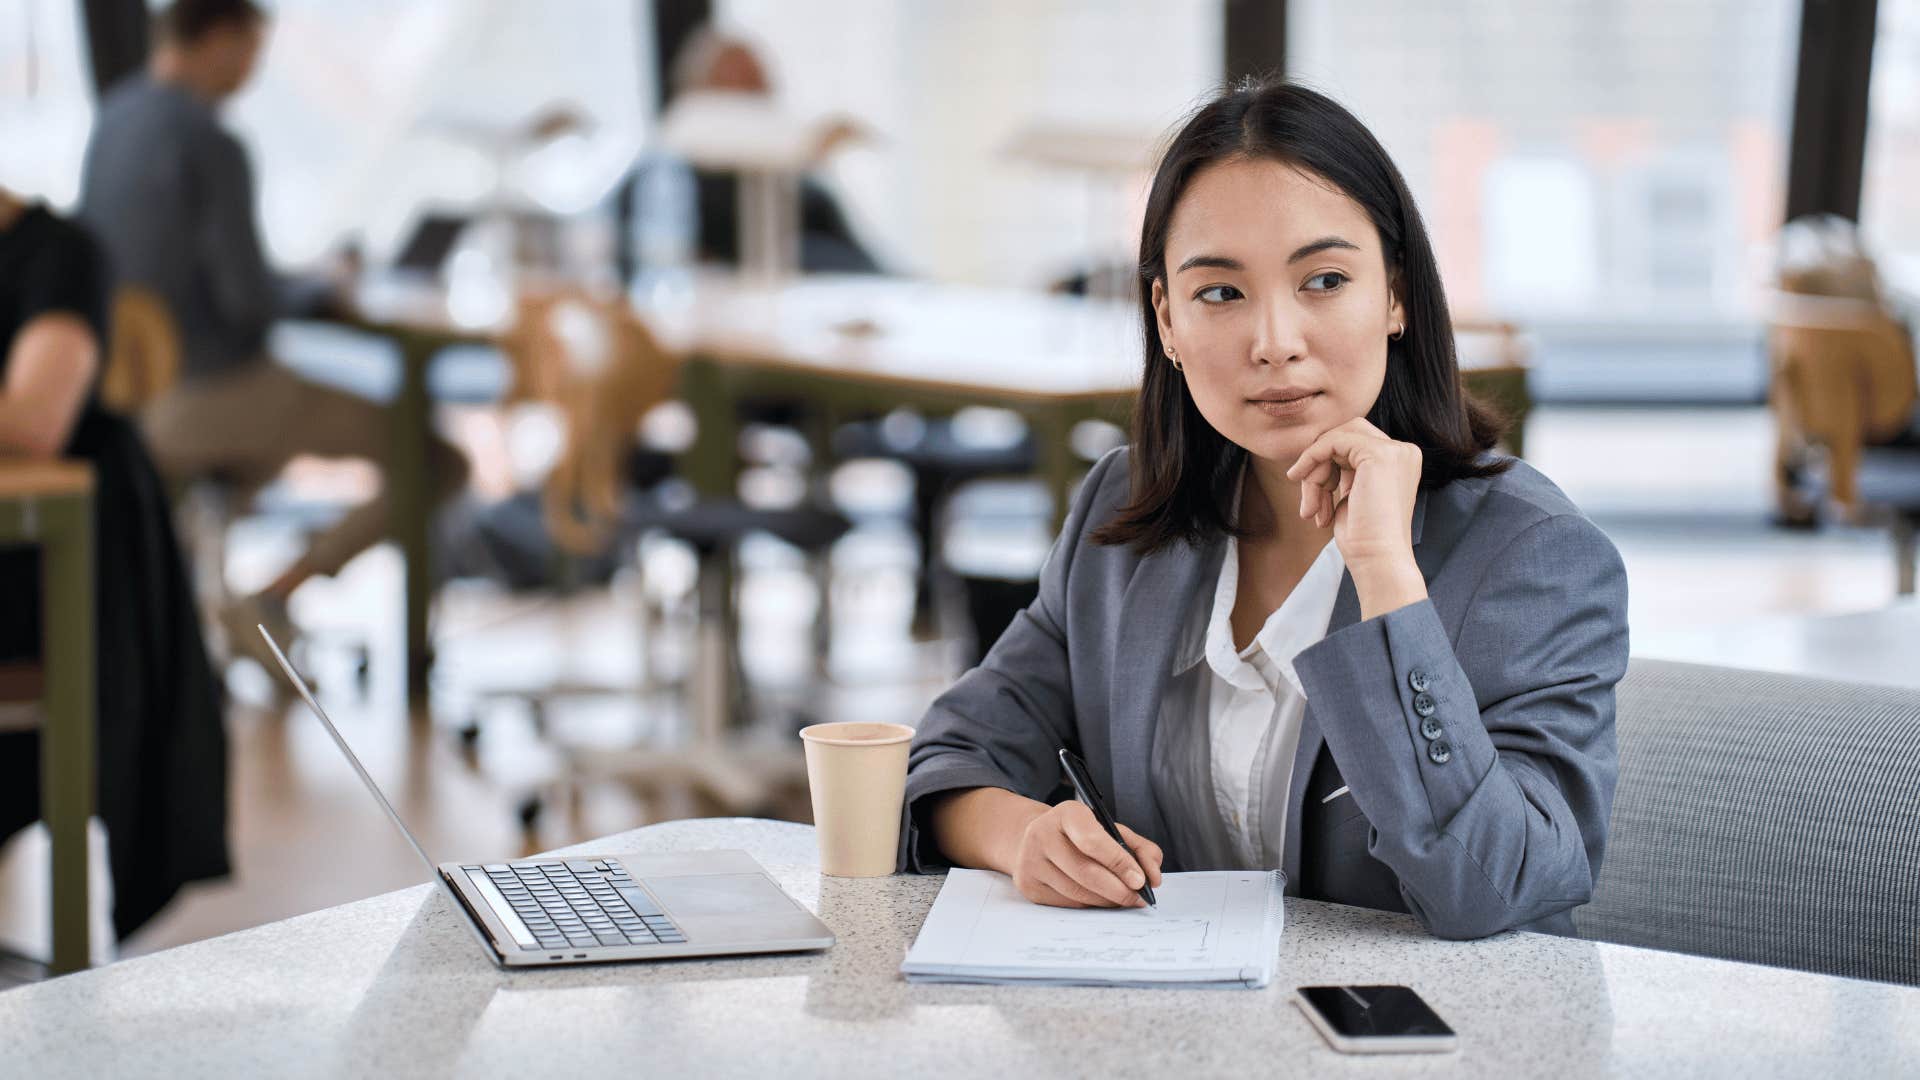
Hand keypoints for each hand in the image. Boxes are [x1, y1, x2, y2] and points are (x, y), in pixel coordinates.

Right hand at [1009, 801, 1163, 908]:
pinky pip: (1067, 903)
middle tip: (1138, 898)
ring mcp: (1030, 861)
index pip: (1092, 840)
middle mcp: (1042, 834)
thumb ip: (1139, 848)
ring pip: (1077, 892)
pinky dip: (1090, 905)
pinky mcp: (1028, 885)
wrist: (1034, 838)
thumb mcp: (1110, 829)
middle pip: (1085, 872)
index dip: (1119, 862)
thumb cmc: (1081, 834)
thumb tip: (1153, 877)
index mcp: (1066, 813)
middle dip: (1118, 889)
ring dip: (1107, 901)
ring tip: (1124, 899)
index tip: (1141, 880)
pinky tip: (1102, 900)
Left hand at [1285, 418, 1428, 616]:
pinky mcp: (1378, 454)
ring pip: (1336, 439)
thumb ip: (1345, 471)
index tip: (1312, 497)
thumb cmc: (1363, 538)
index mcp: (1400, 461)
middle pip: (1345, 436)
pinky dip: (1311, 458)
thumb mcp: (1352, 496)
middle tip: (1310, 502)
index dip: (1327, 466)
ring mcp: (1394, 451)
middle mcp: (1403, 451)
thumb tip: (1316, 454)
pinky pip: (1331, 441)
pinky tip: (1300, 480)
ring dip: (1314, 471)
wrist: (1378, 560)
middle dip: (1320, 464)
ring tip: (1311, 508)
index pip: (1354, 444)